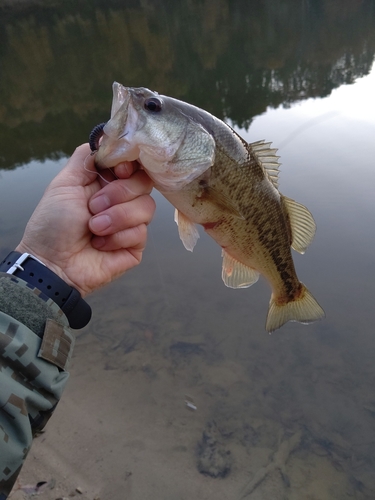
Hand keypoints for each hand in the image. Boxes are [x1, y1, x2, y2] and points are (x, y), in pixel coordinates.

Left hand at [16, 144, 154, 296]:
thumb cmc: (53, 224)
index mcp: (106, 182)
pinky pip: (141, 232)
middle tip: (93, 206)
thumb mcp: (65, 182)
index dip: (131, 164)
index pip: (134, 164)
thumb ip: (87, 157)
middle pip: (144, 182)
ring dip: (116, 218)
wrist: (52, 263)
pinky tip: (100, 245)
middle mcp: (121, 200)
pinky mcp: (136, 245)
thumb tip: (108, 136)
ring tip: (93, 228)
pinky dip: (117, 238)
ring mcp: (131, 223)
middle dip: (118, 193)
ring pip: (146, 207)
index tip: (118, 170)